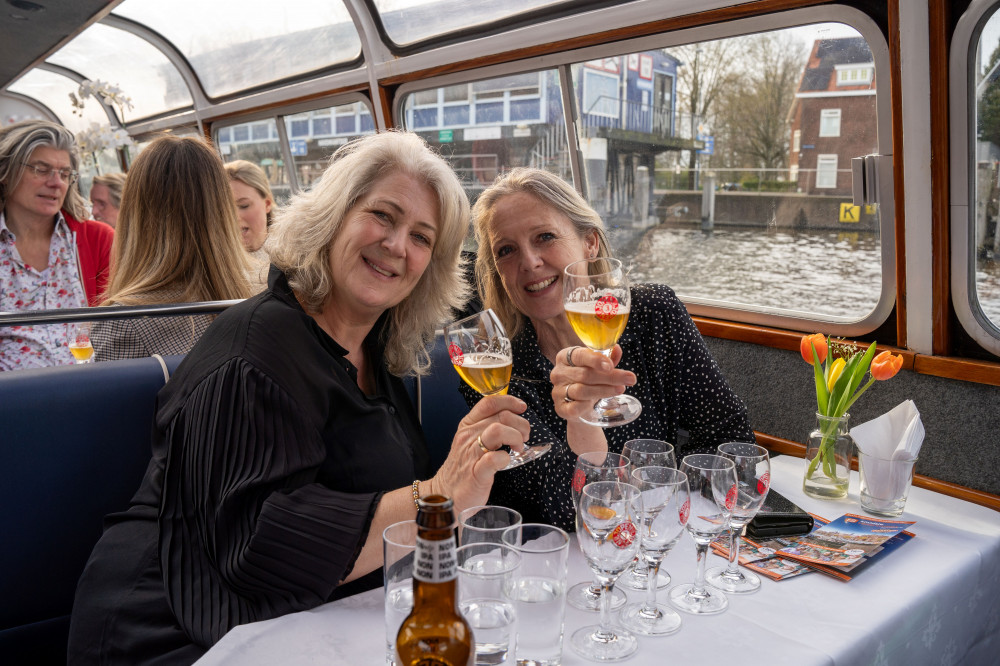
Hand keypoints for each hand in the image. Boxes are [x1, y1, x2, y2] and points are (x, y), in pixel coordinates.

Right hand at [427, 394, 529, 512]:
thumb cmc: (463, 469)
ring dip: (515, 437)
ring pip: (498, 431)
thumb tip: (512, 420)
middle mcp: (468, 436)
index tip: (521, 407)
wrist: (444, 494)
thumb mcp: (471, 441)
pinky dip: (506, 458)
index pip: (489, 403)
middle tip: (523, 437)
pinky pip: (494, 458)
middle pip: (501, 416)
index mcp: (467, 426)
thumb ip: (487, 429)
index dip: (509, 401)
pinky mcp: (476, 473)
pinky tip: (506, 461)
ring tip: (518, 448)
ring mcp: (471, 454)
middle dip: (520, 424)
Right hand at [550, 345, 635, 423]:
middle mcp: (558, 373)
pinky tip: (597, 404)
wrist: (579, 407)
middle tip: (630, 379)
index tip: (610, 365)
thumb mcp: (598, 368)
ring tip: (621, 389)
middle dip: (610, 377)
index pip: (579, 355)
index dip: (596, 360)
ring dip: (604, 390)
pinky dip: (586, 405)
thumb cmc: (589, 382)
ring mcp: (557, 392)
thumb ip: (608, 358)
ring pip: (582, 391)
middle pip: (585, 374)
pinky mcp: (560, 408)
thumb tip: (617, 348)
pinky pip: (574, 407)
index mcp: (565, 357)